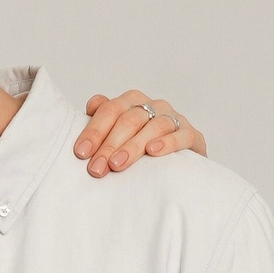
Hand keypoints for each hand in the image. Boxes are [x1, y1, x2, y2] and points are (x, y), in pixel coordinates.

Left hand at [75, 90, 205, 176]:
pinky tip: (153, 152)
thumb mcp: (118, 137)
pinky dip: (168, 142)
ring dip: (133, 146)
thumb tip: (91, 105)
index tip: (81, 153)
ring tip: (117, 165)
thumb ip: (103, 122)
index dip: (94, 130)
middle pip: (129, 119)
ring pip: (153, 126)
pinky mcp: (192, 135)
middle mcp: (153, 106)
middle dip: (109, 145)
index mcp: (132, 103)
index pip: (110, 110)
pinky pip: (182, 135)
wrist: (178, 167)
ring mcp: (174, 118)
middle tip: (96, 169)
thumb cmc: (140, 151)